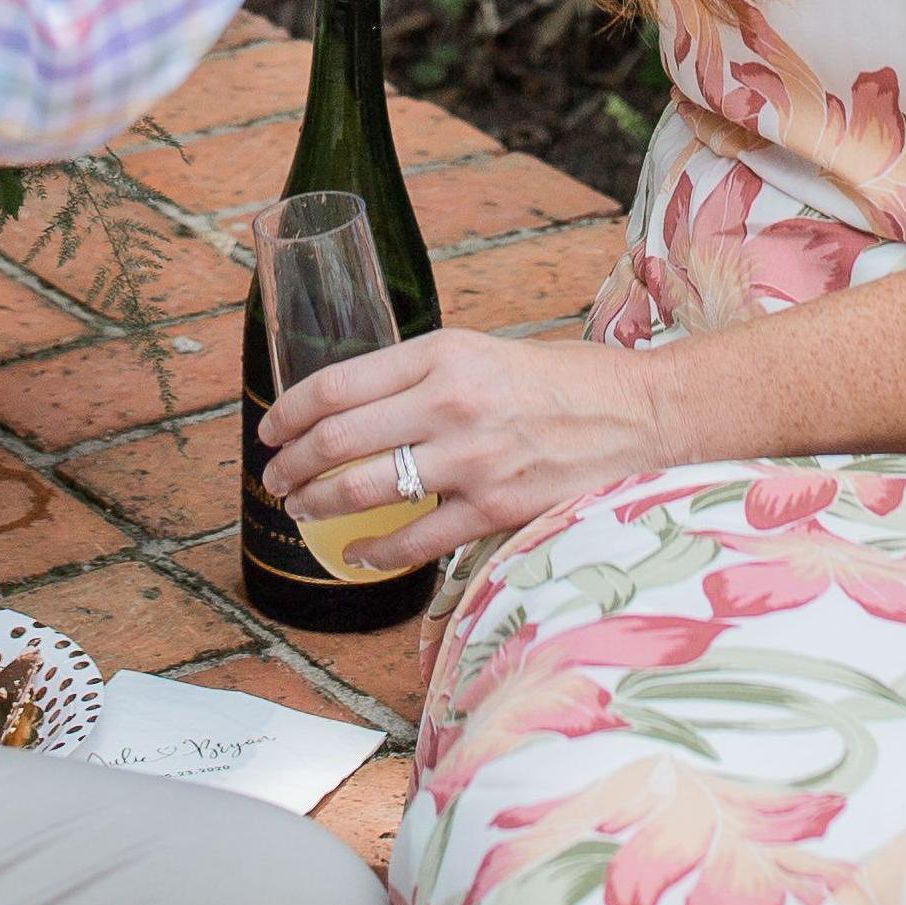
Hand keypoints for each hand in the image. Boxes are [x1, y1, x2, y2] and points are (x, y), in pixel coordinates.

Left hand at [261, 326, 675, 575]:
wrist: (636, 413)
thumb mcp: (477, 352)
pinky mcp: (495, 511)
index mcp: (441, 353)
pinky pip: (415, 541)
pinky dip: (373, 551)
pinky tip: (354, 553)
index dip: (289, 412)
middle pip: (339, 439)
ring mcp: (472, 461)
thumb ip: (418, 375)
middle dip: (292, 463)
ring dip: (320, 504)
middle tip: (275, 477)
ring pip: (366, 490)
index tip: (269, 430)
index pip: (337, 384)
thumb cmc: (555, 379)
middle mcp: (450, 402)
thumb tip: (352, 406)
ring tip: (302, 509)